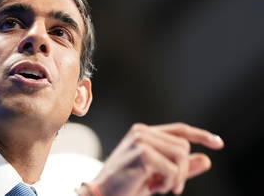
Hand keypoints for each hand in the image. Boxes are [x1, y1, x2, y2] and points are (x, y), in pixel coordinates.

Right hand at [84, 122, 223, 195]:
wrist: (102, 193)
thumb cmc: (126, 185)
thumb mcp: (158, 175)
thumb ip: (181, 167)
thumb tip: (206, 160)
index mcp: (143, 133)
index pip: (178, 129)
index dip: (200, 135)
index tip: (218, 143)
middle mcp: (141, 131)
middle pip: (183, 146)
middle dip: (183, 169)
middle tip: (171, 187)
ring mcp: (141, 140)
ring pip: (181, 155)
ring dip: (177, 177)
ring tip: (161, 186)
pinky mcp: (142, 153)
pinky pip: (173, 169)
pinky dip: (169, 183)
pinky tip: (154, 187)